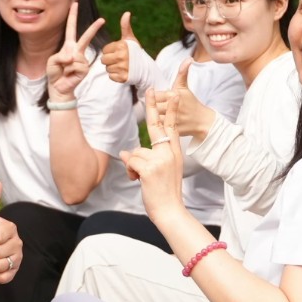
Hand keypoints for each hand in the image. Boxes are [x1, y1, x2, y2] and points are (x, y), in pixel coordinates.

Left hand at [45, 1, 104, 101]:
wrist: (58, 87)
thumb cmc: (55, 73)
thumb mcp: (52, 61)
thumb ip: (60, 56)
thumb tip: (72, 57)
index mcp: (68, 46)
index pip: (71, 28)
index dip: (72, 16)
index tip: (74, 4)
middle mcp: (77, 51)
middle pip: (86, 37)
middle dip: (93, 28)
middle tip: (102, 19)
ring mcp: (82, 60)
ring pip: (74, 57)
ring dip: (65, 64)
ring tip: (64, 70)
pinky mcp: (85, 68)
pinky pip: (75, 65)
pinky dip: (69, 70)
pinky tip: (69, 74)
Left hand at [101, 12, 138, 84]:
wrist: (145, 68)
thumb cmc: (135, 52)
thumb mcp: (130, 39)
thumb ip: (125, 26)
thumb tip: (126, 13)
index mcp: (122, 46)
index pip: (104, 50)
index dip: (110, 51)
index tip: (118, 52)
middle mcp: (122, 56)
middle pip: (103, 60)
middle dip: (109, 60)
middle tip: (118, 60)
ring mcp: (123, 68)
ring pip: (107, 69)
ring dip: (112, 68)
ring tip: (121, 66)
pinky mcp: (123, 77)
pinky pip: (111, 76)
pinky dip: (115, 76)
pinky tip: (122, 72)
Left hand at [119, 89, 186, 224]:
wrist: (171, 211)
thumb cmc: (165, 193)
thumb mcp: (163, 171)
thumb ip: (148, 159)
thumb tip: (125, 153)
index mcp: (175, 153)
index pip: (173, 127)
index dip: (172, 111)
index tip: (173, 95)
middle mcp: (169, 153)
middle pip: (157, 125)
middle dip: (153, 106)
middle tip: (150, 90)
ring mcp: (160, 160)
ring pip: (136, 151)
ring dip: (133, 166)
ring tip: (140, 179)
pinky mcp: (149, 168)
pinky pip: (130, 161)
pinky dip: (129, 171)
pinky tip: (137, 180)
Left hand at [149, 58, 217, 141]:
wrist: (203, 121)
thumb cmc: (191, 102)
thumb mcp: (184, 87)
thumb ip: (182, 73)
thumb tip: (189, 59)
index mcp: (175, 94)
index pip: (155, 95)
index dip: (152, 97)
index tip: (153, 97)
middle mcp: (174, 106)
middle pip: (153, 106)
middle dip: (151, 107)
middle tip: (152, 107)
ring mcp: (174, 119)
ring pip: (155, 117)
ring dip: (153, 117)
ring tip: (155, 116)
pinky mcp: (174, 130)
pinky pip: (160, 128)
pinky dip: (157, 126)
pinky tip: (158, 124)